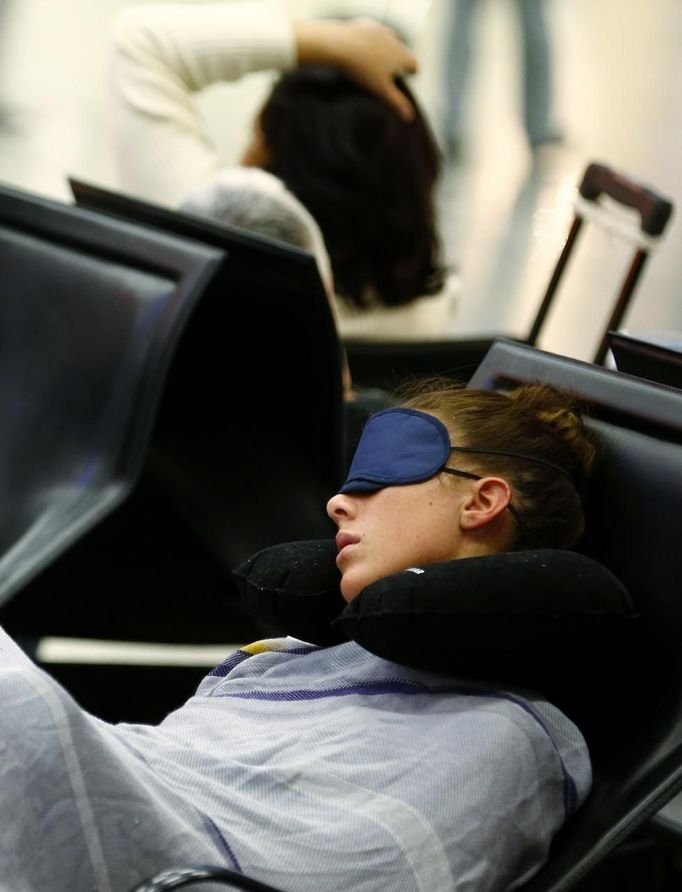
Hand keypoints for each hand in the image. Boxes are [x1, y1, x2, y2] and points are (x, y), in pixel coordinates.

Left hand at [294, 17, 417, 120]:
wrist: (342, 45)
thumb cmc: (363, 71)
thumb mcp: (381, 90)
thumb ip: (397, 103)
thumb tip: (410, 118)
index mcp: (402, 56)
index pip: (414, 65)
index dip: (412, 73)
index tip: (407, 77)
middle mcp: (395, 40)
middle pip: (404, 51)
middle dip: (400, 60)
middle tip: (391, 72)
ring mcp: (382, 30)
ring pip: (390, 39)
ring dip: (388, 48)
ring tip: (378, 59)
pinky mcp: (368, 25)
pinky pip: (374, 32)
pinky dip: (372, 40)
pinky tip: (363, 47)